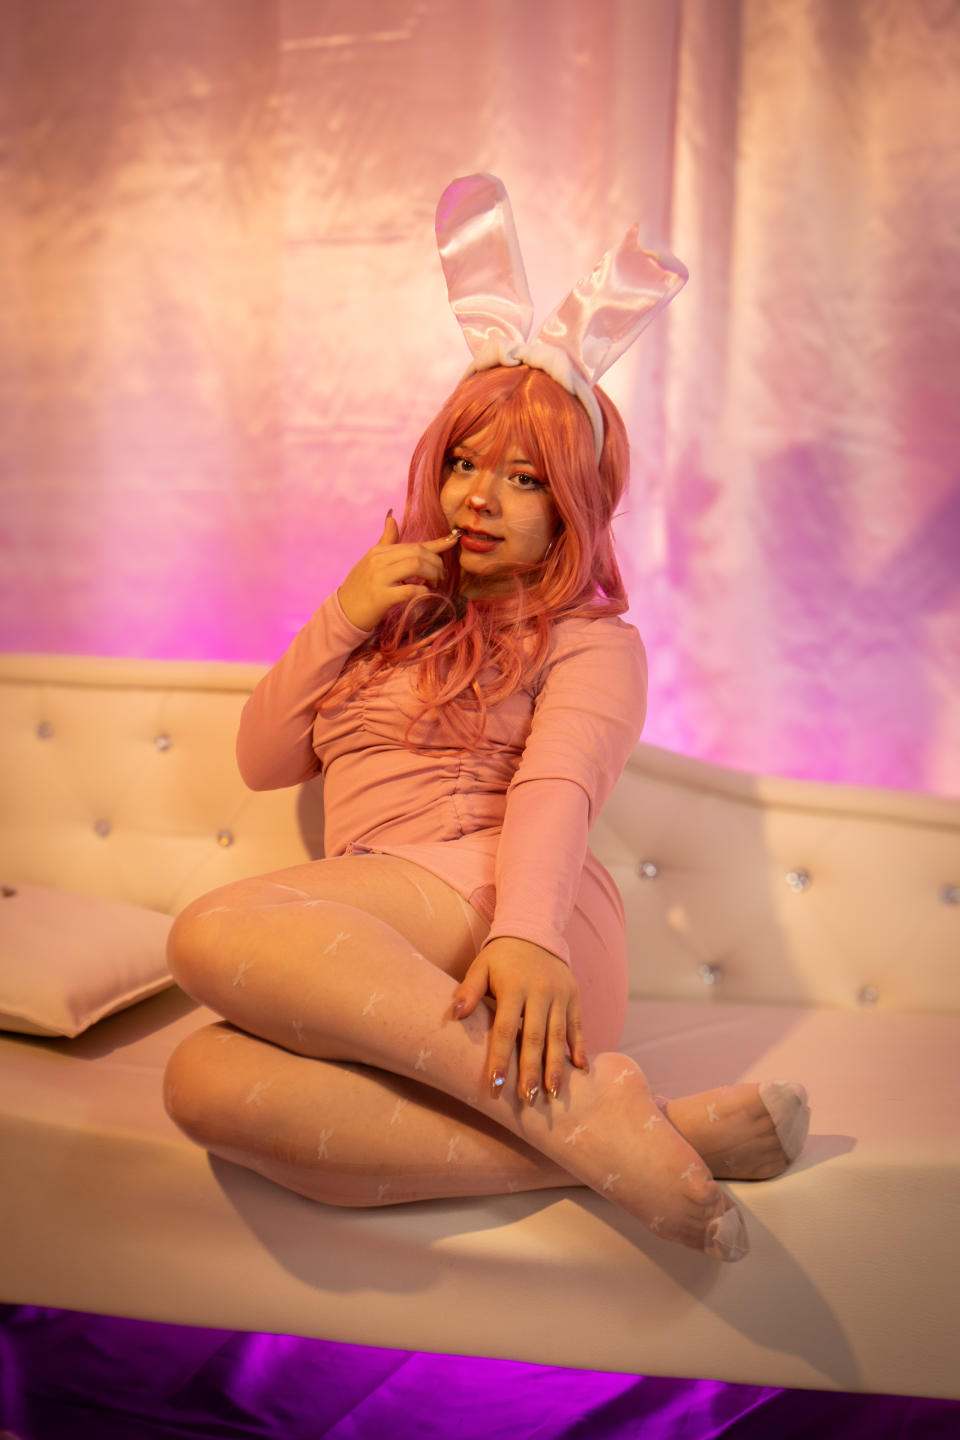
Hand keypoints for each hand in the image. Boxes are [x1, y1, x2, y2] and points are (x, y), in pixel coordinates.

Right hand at [338, 513, 460, 631]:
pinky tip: (426, 595)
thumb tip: (392, 518)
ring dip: (432, 574)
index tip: (455, 540)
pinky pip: (409, 590)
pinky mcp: (380, 597)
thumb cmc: (359, 587)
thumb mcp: (371, 561)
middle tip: (441, 576)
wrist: (342, 612)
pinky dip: (423, 592)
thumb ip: (385, 541)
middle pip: (418, 552)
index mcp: (379, 551)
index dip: (438, 543)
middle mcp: (378, 560)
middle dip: (436, 563)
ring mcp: (379, 578)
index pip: (414, 544)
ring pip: (416, 565)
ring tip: (435, 584)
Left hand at [451, 937, 588, 1102]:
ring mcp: (560, 995)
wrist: (534, 932)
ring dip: (557, 1066)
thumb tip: (454, 1014)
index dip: (500, 1057)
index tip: (496, 1085)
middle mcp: (540, 992)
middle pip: (535, 1037)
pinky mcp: (574, 997)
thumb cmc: (501, 957)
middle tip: (529, 1098)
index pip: (505, 1029)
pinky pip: (577, 1026)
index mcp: (514, 987)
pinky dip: (580, 1048)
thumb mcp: (481, 966)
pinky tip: (581, 1070)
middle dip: (532, 1070)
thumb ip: (468, 990)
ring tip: (554, 1094)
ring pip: (558, 1036)